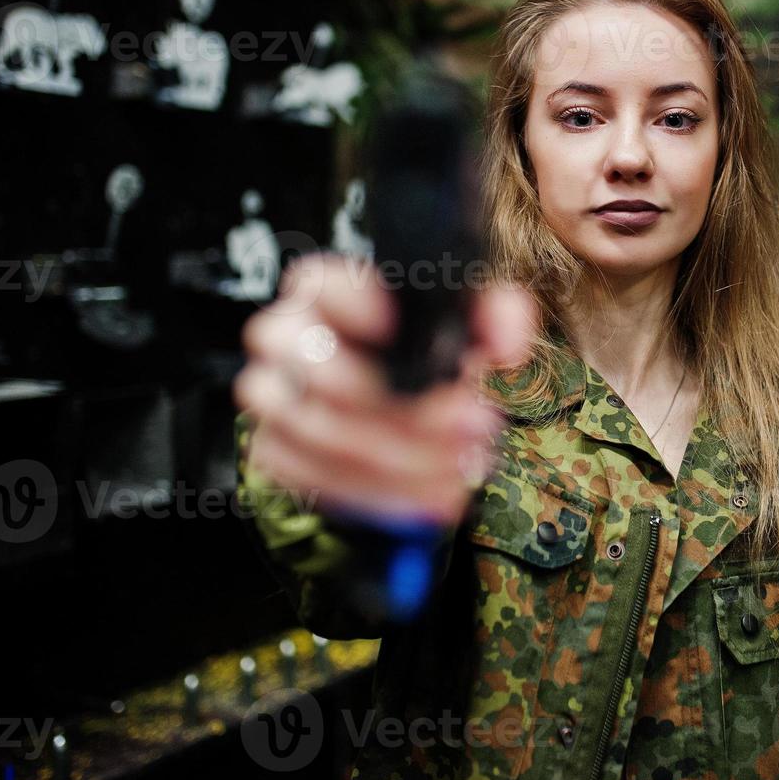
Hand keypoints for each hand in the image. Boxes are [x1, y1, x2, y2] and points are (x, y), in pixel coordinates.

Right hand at [233, 251, 537, 525]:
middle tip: (474, 424)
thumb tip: (506, 346)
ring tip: (463, 466)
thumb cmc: (428, 353)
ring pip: (322, 433)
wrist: (403, 410)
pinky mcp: (273, 449)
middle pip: (327, 374)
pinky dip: (376, 493)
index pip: (322, 286)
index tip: (410, 336)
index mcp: (324, 289)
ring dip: (403, 459)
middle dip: (410, 410)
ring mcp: (271, 395)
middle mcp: (285, 336)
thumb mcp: (470, 324)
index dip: (360, 308)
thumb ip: (497, 317)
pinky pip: (312, 477)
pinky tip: (427, 494)